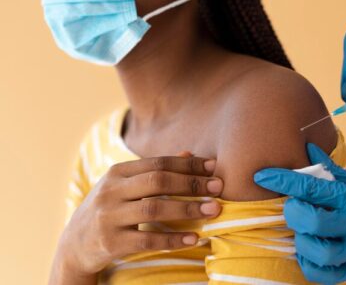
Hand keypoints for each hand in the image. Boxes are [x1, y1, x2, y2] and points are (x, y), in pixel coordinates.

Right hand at [55, 154, 223, 277]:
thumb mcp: (126, 185)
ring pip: (154, 210)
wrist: (75, 243)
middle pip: (157, 182)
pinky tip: (194, 238)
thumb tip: (191, 153)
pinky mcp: (111, 243)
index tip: (213, 167)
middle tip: (218, 187)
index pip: (158, 163)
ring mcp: (109, 218)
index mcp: (117, 172)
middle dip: (192, 184)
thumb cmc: (111, 208)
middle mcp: (111, 192)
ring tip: (214, 210)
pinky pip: (148, 240)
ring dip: (188, 209)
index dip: (187, 164)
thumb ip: (156, 170)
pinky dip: (173, 240)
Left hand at [254, 144, 345, 282]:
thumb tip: (308, 149)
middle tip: (293, 208)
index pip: (311, 186)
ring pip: (318, 250)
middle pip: (312, 220)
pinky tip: (308, 252)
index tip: (262, 175)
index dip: (283, 180)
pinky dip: (309, 265)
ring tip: (302, 233)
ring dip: (302, 241)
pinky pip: (325, 273)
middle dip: (294, 213)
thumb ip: (331, 170)